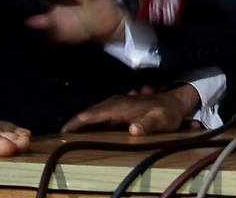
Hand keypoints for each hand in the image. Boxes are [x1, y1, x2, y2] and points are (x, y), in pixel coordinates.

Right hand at [61, 85, 200, 135]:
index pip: (95, 113)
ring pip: (95, 112)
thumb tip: (133, 130)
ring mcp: (118, 104)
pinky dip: (90, 119)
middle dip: (75, 122)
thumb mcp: (161, 120)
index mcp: (122, 106)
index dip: (79, 121)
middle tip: (59, 134)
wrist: (176, 102)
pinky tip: (85, 127)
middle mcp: (117, 102)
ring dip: (81, 120)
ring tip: (67, 132)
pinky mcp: (120, 107)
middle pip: (91, 112)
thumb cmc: (167, 112)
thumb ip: (148, 124)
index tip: (64, 130)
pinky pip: (100, 113)